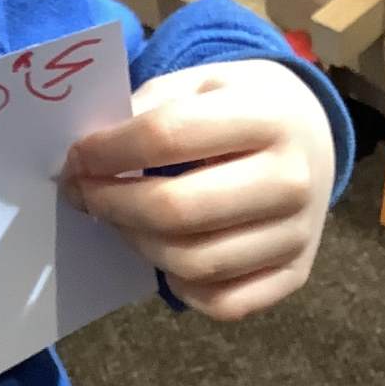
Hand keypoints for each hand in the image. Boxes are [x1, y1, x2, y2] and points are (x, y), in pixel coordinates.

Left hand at [61, 60, 334, 321]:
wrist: (309, 132)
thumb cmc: (235, 105)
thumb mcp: (197, 82)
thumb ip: (146, 109)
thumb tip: (87, 160)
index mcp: (266, 116)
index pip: (166, 137)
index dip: (106, 151)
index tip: (74, 158)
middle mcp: (291, 179)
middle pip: (175, 209)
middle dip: (109, 204)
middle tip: (81, 193)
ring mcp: (299, 234)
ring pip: (194, 263)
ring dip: (136, 243)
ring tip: (117, 219)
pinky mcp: (296, 274)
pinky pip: (224, 303)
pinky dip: (181, 287)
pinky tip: (164, 253)